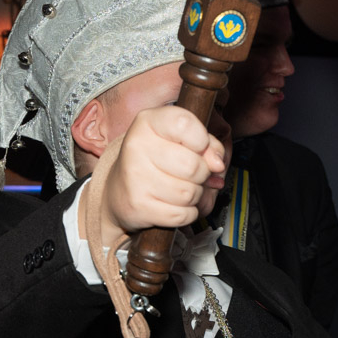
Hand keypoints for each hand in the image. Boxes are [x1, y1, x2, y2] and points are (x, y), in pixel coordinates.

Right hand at [96, 105, 225, 236]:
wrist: (120, 190)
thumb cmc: (158, 161)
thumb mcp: (181, 141)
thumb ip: (207, 144)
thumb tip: (217, 164)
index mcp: (148, 122)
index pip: (185, 124)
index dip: (202, 140)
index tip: (199, 147)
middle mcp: (137, 146)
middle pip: (193, 166)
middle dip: (202, 174)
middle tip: (192, 174)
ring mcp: (135, 177)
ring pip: (189, 193)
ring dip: (194, 195)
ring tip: (181, 189)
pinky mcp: (137, 206)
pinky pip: (183, 215)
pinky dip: (187, 213)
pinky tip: (173, 204)